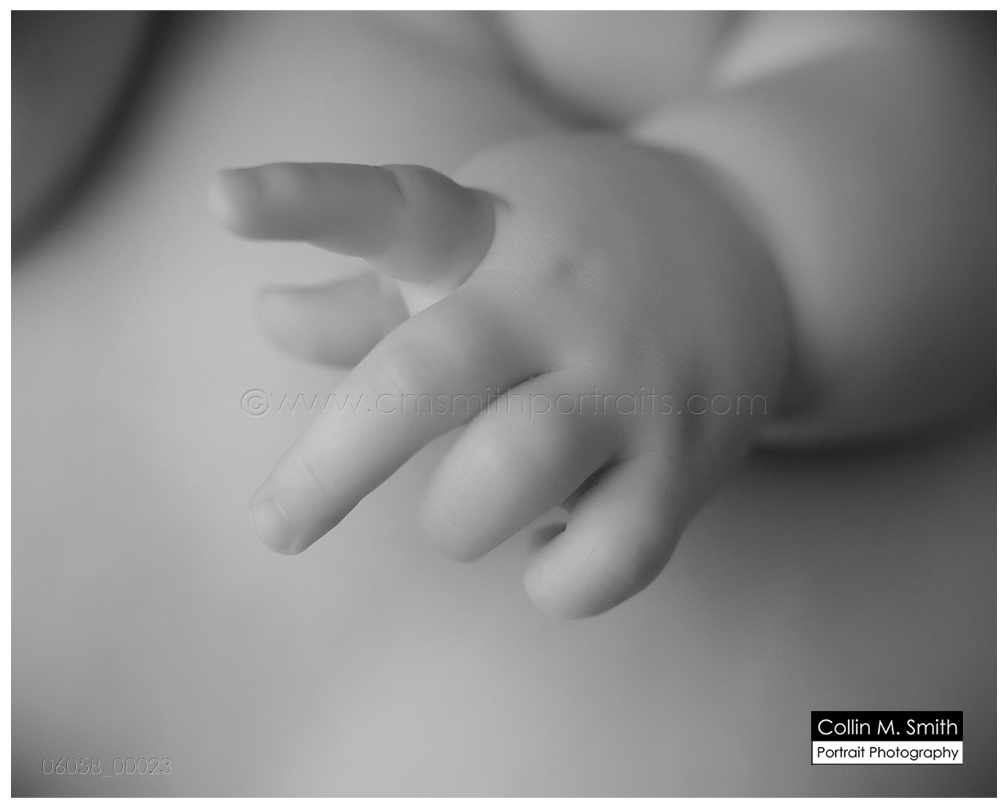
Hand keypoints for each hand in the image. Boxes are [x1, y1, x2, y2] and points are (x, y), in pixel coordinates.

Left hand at [209, 133, 791, 616]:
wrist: (761, 241)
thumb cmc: (582, 252)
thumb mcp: (481, 243)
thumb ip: (371, 293)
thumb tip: (263, 319)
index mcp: (492, 237)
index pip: (392, 209)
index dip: (304, 203)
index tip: (217, 201)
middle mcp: (559, 303)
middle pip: (426, 380)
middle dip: (336, 465)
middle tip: (276, 529)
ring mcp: (631, 383)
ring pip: (510, 478)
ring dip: (460, 522)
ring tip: (467, 513)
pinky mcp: (689, 460)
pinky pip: (608, 560)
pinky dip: (558, 581)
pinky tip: (552, 548)